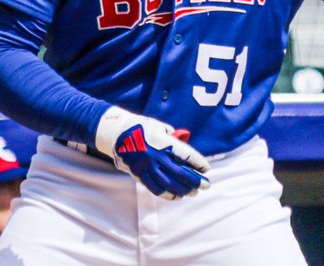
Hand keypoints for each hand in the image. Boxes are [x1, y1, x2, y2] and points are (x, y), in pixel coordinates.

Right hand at [93, 106, 209, 199]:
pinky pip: (155, 189)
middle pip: (181, 173)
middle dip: (196, 181)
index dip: (199, 164)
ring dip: (184, 190)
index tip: (207, 169)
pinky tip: (177, 196)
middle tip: (206, 186)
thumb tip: (187, 148)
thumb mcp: (161, 127)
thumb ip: (174, 138)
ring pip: (169, 184)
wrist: (117, 133)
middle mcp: (156, 157)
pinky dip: (168, 194)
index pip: (187, 156)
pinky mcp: (139, 175)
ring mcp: (147, 167)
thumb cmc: (142, 127)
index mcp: (163, 142)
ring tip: (194, 192)